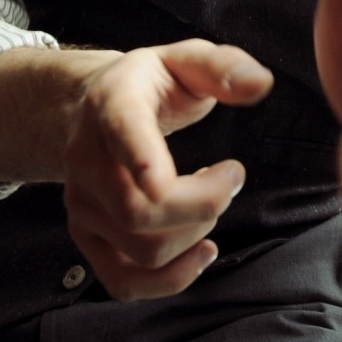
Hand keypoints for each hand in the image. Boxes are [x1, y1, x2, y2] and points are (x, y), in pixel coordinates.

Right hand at [62, 40, 272, 299]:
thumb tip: (261, 83)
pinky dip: (171, 279)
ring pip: (140, 250)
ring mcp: (81, 203)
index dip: (143, 160)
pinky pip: (124, 282)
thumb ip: (223, 67)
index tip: (177, 176)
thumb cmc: (150, 84)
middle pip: (140, 211)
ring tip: (211, 200)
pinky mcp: (85, 235)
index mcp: (112, 104)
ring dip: (195, 235)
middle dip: (204, 204)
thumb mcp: (185, 60)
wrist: (91, 109)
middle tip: (230, 176)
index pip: (122, 134)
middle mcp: (85, 158)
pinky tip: (200, 251)